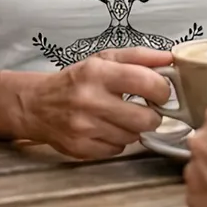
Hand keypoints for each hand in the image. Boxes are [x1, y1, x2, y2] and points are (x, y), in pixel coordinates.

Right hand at [16, 47, 171, 159]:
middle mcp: (90, 100)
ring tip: (120, 117)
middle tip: (145, 108)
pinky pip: (117, 150)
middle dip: (152, 115)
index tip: (161, 92)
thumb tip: (170, 58)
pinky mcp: (81, 148)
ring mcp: (84, 127)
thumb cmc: (75, 81)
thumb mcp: (103, 60)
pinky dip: (117, 141)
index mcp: (98, 73)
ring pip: (133, 136)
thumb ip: (139, 57)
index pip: (147, 83)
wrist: (36, 104)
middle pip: (145, 118)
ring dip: (133, 128)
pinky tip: (106, 129)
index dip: (162, 90)